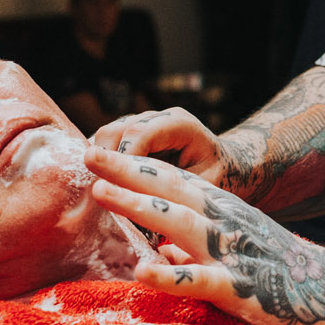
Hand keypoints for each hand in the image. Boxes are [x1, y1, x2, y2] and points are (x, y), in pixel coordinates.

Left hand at [84, 146, 324, 324]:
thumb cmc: (285, 273)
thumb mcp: (237, 249)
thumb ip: (196, 250)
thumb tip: (162, 253)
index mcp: (223, 211)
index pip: (173, 181)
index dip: (134, 166)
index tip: (98, 153)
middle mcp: (225, 222)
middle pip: (171, 190)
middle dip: (127, 171)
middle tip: (88, 154)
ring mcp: (232, 252)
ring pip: (182, 224)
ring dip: (140, 206)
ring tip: (102, 194)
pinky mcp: (241, 288)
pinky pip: (201, 280)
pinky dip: (171, 274)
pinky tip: (142, 271)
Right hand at [88, 108, 233, 186]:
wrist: (222, 164)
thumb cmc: (217, 176)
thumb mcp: (205, 185)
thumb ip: (176, 189)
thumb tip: (142, 206)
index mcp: (179, 124)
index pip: (139, 133)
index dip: (122, 159)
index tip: (115, 188)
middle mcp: (156, 118)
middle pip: (114, 132)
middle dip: (106, 164)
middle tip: (107, 196)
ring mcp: (140, 123)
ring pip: (104, 137)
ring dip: (101, 166)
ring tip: (107, 194)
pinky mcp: (129, 134)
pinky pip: (105, 145)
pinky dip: (102, 165)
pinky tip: (107, 187)